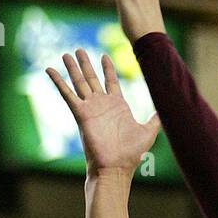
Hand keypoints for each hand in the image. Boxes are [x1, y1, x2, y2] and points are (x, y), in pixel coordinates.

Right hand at [45, 47, 158, 174]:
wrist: (115, 167)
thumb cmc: (131, 154)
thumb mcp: (148, 131)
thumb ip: (155, 118)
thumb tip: (168, 108)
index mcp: (117, 106)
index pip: (111, 81)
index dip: (107, 68)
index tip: (104, 55)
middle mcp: (102, 105)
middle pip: (92, 78)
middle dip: (86, 64)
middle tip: (79, 49)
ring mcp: (90, 108)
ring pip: (79, 83)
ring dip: (72, 68)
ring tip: (66, 54)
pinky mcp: (81, 114)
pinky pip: (67, 94)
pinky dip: (58, 82)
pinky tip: (49, 70)